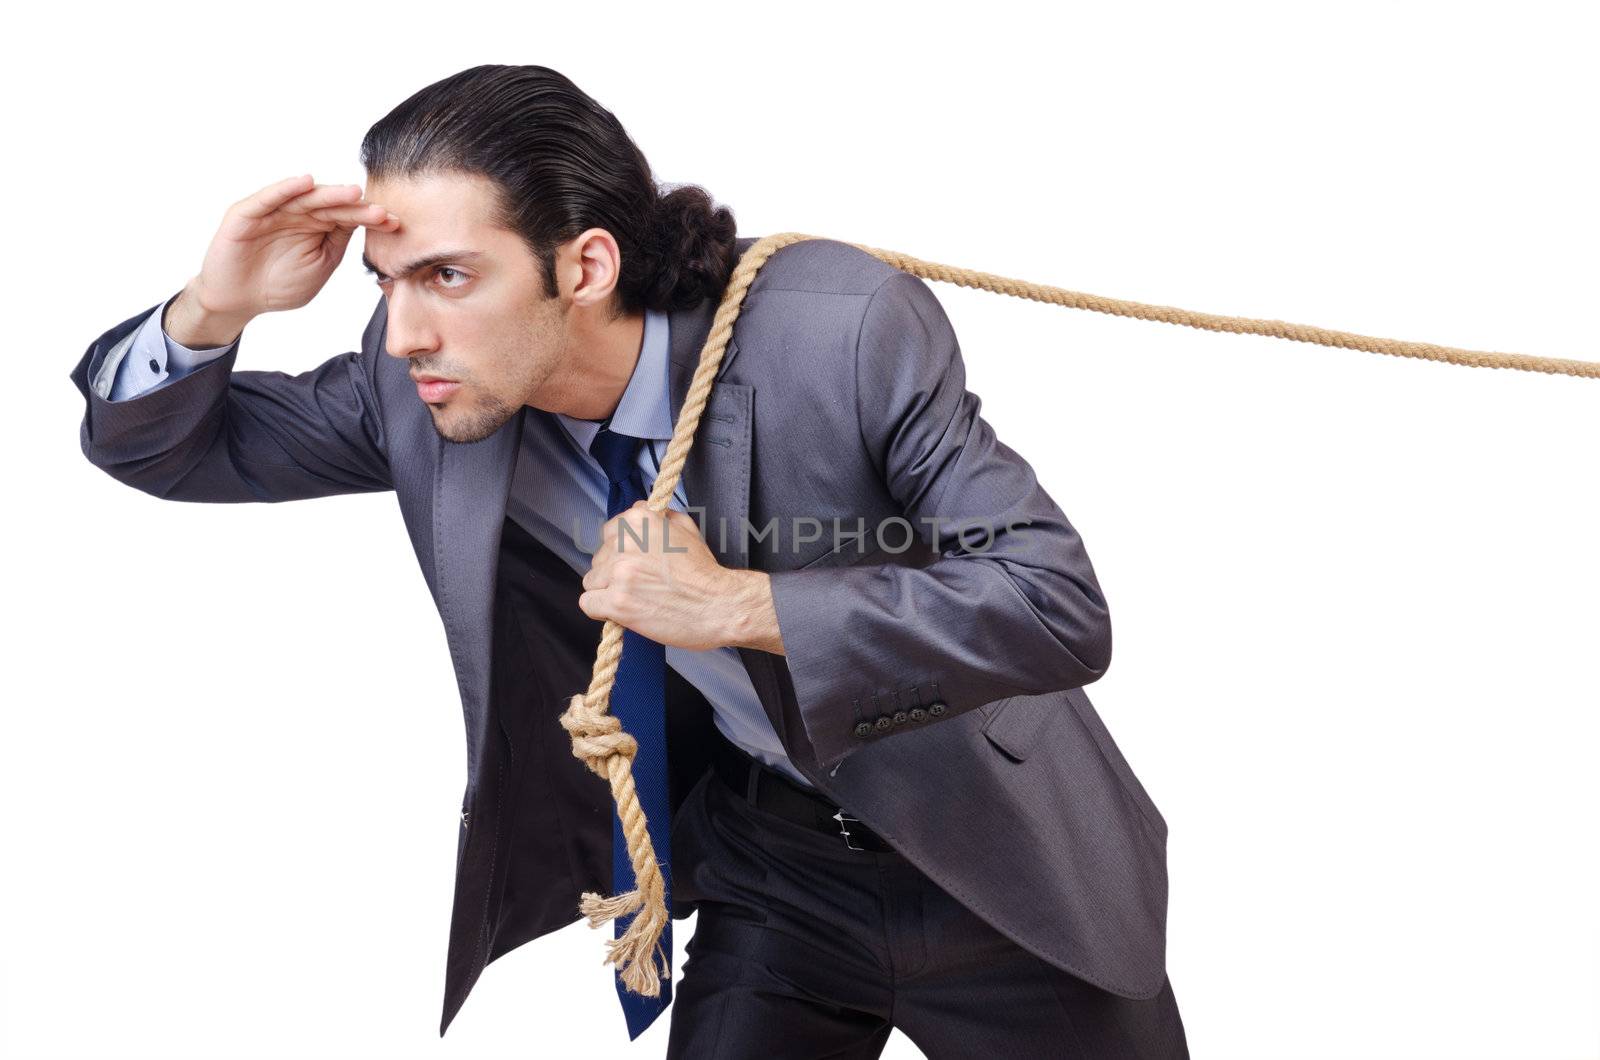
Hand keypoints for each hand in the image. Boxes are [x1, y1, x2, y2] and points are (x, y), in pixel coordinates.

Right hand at [182, 174, 400, 330]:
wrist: (239, 300)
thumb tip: (362, 221)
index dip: (369, 219)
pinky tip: (305, 183)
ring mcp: (273, 211)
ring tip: (353, 193)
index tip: (395, 223)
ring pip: (305, 198)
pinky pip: (269, 198)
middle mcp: (298, 213)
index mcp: (317, 226)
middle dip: (356, 207)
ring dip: (329, 194)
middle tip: (381, 210)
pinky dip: (286, 189)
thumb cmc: (279, 284)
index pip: (347, 217)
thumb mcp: (319, 265)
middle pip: (331, 205)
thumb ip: (337, 243)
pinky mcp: (248, 213)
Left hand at [578, 501, 781, 652]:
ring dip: (608, 592)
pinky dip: (603, 611)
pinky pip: (589, 604)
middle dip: (613, 571)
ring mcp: (619, 572)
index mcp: (639, 519)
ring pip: (591, 581)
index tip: (637, 562)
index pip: (610, 531)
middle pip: (599, 557)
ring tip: (636, 599)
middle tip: (641, 584)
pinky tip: (624, 612)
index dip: (622, 550)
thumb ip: (659, 518)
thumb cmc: (705, 573)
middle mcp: (625, 542)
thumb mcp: (687, 529)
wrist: (719, 606)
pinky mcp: (617, 602)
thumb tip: (640, 514)